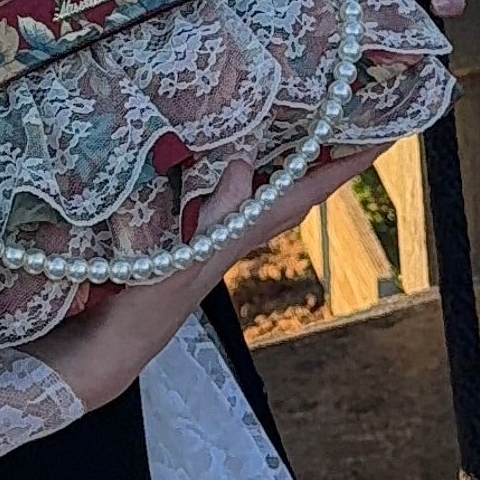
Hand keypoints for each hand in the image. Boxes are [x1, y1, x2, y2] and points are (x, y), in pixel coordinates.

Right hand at [41, 147, 378, 417]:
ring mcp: (207, 244)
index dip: (339, 168)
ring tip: (303, 131)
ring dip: (287, 167)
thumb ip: (209, 222)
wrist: (99, 359)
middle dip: (324, 162)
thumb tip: (243, 166)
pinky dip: (238, 179)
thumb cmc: (134, 316)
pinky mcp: (182, 248)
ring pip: (262, 199)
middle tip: (350, 120)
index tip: (381, 136)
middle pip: (291, 194)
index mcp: (233, 240)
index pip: (298, 195)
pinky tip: (224, 163)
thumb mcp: (171, 267)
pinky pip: (225, 203)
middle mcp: (229, 239)